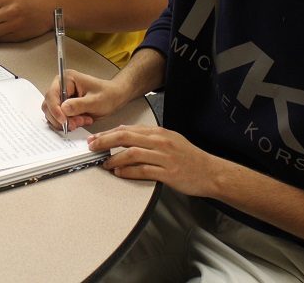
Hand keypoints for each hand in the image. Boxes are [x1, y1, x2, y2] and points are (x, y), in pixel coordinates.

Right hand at [41, 69, 127, 132]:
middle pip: (49, 106)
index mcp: (67, 79)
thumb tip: (63, 109)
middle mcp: (61, 87)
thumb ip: (79, 105)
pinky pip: (59, 119)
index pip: (51, 95)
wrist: (114, 98)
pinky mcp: (64, 108)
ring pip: (53, 115)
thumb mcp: (95, 101)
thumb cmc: (107, 94)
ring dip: (66, 122)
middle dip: (62, 118)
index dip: (55, 109)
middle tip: (77, 123)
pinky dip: (69, 124)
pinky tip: (82, 121)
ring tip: (83, 121)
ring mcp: (61, 98)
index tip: (64, 120)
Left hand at [87, 125, 211, 196]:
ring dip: (114, 158)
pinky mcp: (168, 173)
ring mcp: (165, 157)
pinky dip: (128, 172)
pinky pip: (143, 171)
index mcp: (159, 133)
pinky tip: (120, 173)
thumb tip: (125, 134)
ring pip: (132, 153)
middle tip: (92, 146)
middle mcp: (161, 142)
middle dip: (105, 141)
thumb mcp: (170, 140)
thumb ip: (149, 137)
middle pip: (126, 137)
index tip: (96, 138)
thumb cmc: (190, 157)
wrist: (210, 172)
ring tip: (104, 163)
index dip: (109, 133)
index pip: (128, 129)